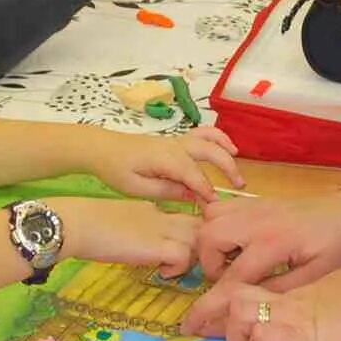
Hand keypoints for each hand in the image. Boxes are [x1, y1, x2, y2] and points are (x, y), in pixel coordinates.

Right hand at [47, 197, 199, 277]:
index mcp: (153, 209)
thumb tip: (143, 248)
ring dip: (195, 257)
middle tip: (191, 265)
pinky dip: (178, 267)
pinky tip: (163, 273)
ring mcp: (161, 229)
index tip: (190, 251)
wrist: (75, 222)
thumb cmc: (87, 224)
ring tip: (178, 270)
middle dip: (204, 246)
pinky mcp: (156, 245)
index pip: (188, 217)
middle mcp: (162, 216)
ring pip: (200, 238)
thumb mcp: (120, 223)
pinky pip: (184, 255)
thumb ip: (137, 231)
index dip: (195, 234)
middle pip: (202, 224)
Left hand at [81, 125, 244, 203]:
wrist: (101, 148)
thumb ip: (166, 191)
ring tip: (238, 166)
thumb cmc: (115, 169)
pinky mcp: (175, 140)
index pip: (194, 176)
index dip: (207, 191)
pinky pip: (202, 134)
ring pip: (209, 139)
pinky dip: (218, 138)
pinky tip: (228, 148)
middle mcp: (175, 145)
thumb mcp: (137, 188)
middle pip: (209, 153)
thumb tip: (192, 194)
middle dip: (226, 169)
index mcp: (165, 158)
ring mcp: (176, 140)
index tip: (216, 206)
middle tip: (238, 188)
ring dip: (226, 150)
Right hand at [183, 187, 340, 326]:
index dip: (213, 304)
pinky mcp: (260, 201)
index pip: (230, 277)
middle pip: (208, 238)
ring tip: (230, 262)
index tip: (196, 324)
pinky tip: (237, 244)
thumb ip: (280, 291)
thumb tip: (248, 308)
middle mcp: (258, 220)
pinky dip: (219, 225)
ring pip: (211, 217)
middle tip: (227, 281)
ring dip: (211, 242)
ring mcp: (257, 206)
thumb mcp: (318, 277)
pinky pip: (223, 207)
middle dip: (208, 264)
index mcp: (273, 242)